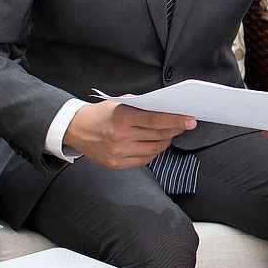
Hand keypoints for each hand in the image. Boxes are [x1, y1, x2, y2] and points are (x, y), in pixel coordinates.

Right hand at [65, 100, 195, 169]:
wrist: (77, 129)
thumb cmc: (103, 113)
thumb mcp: (121, 102)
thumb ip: (144, 106)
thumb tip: (170, 110)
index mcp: (121, 118)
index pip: (156, 120)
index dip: (176, 121)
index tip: (191, 121)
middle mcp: (119, 137)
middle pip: (158, 136)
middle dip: (175, 130)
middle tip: (184, 124)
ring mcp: (117, 153)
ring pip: (154, 149)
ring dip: (166, 141)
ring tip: (168, 133)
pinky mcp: (116, 165)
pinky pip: (145, 160)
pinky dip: (153, 152)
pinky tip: (153, 143)